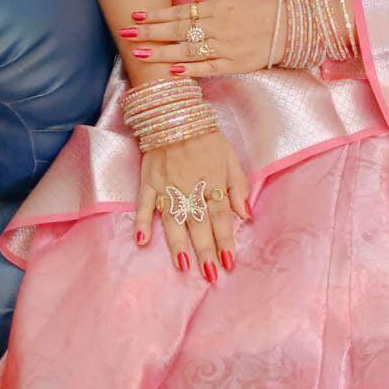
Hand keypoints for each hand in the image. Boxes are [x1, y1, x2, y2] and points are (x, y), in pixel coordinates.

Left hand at [122, 0, 284, 78]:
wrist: (290, 27)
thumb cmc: (260, 11)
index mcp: (216, 9)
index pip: (179, 12)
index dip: (156, 15)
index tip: (135, 16)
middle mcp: (217, 26)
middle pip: (178, 30)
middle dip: (150, 33)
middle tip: (126, 34)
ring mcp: (225, 46)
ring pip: (188, 50)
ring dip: (162, 53)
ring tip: (139, 54)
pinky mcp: (235, 63)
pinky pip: (209, 67)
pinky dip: (191, 70)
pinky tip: (172, 72)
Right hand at [134, 129, 249, 278]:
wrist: (175, 114)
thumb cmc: (207, 138)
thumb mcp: (231, 158)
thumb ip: (238, 187)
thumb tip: (246, 215)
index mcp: (213, 183)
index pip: (221, 218)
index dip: (226, 241)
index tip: (229, 262)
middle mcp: (191, 188)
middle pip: (200, 224)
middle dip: (206, 250)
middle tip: (210, 274)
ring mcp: (168, 186)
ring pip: (174, 219)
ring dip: (179, 244)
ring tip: (184, 265)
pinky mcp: (148, 181)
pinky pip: (144, 204)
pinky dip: (142, 222)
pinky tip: (142, 241)